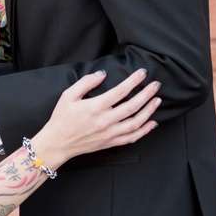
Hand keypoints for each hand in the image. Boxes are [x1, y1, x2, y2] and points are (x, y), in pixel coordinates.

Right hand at [33, 68, 161, 167]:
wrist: (58, 143)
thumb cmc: (62, 118)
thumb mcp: (68, 95)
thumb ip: (85, 82)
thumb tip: (102, 74)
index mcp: (95, 107)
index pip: (120, 91)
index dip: (134, 81)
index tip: (142, 73)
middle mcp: (105, 121)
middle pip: (133, 106)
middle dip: (147, 94)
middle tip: (156, 85)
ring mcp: (109, 133)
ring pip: (136, 122)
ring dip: (149, 111)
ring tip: (157, 100)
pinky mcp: (110, 143)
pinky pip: (132, 137)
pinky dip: (144, 130)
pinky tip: (152, 123)